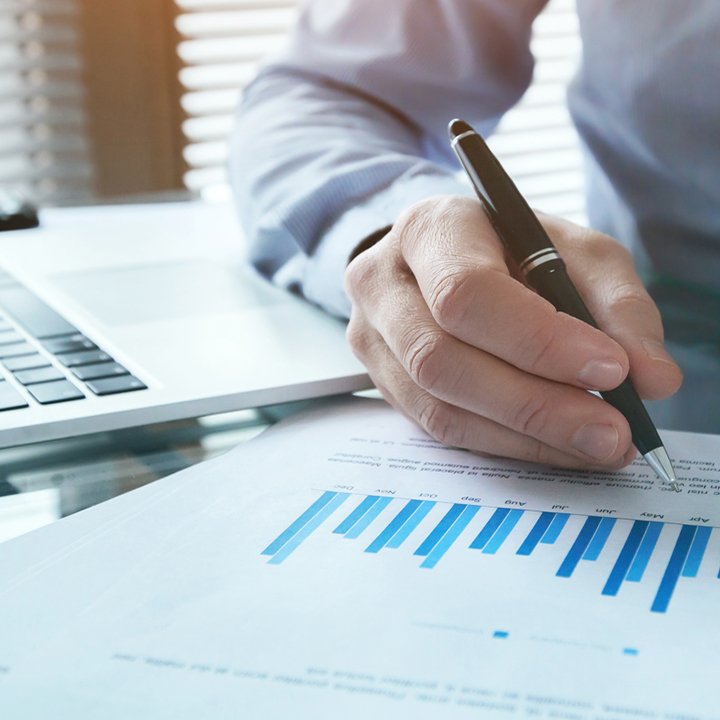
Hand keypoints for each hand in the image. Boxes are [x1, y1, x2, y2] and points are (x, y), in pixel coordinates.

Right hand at [344, 195, 682, 468]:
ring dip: (523, 436)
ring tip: (593, 443)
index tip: (611, 370)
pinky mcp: (379, 380)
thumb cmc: (510, 248)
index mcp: (429, 230)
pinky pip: (435, 426)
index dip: (536, 339)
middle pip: (441, 359)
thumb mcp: (574, 251)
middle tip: (611, 431)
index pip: (466, 292)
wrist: (443, 259)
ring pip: (437, 406)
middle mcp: (382, 283)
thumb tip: (652, 379)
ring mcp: (370, 336)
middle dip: (534, 405)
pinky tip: (550, 443)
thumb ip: (618, 306)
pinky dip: (502, 443)